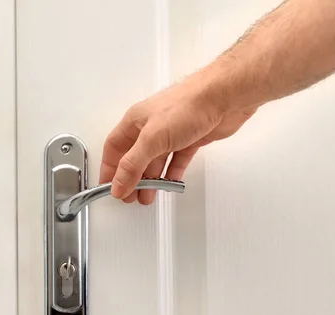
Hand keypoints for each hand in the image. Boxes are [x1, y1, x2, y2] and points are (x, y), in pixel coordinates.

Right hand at [99, 78, 257, 204]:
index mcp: (135, 121)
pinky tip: (170, 184)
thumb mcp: (151, 139)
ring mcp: (171, 133)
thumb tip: (118, 184)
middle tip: (129, 197)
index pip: (114, 148)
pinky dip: (171, 174)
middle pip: (134, 158)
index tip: (109, 188)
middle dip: (130, 179)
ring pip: (155, 162)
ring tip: (147, 197)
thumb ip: (132, 165)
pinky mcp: (190, 139)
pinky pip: (176, 161)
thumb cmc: (188, 105)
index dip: (109, 169)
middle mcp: (150, 127)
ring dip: (150, 180)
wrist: (225, 97)